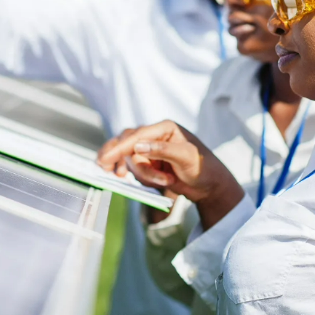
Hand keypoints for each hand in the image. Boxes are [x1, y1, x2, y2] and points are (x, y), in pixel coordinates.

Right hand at [97, 120, 244, 226]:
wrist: (209, 187)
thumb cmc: (203, 168)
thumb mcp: (186, 157)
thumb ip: (162, 150)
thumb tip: (138, 146)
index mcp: (165, 128)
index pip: (137, 135)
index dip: (120, 147)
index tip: (105, 160)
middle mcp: (155, 136)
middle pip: (127, 144)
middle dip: (127, 161)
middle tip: (107, 170)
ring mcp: (150, 150)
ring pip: (130, 160)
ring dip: (144, 175)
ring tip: (165, 182)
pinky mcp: (148, 163)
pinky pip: (134, 169)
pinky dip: (141, 178)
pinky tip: (157, 182)